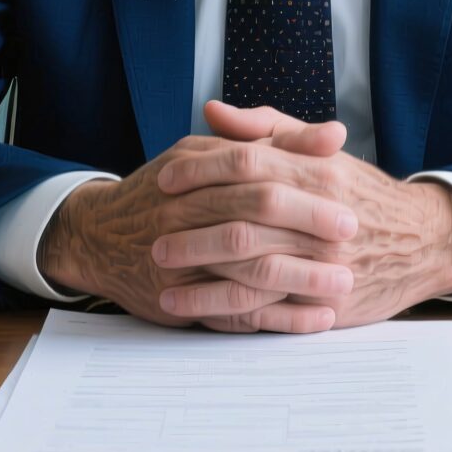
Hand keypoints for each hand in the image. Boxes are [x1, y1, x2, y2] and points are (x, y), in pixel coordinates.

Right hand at [36, 122, 359, 333]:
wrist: (99, 237)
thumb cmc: (167, 190)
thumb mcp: (208, 154)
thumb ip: (271, 141)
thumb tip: (335, 133)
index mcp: (194, 172)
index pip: (251, 169)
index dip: (297, 178)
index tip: (345, 187)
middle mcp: (182, 216)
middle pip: (250, 219)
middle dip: (304, 227)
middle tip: (351, 233)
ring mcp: (180, 263)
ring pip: (245, 272)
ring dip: (299, 280)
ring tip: (344, 284)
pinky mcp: (181, 303)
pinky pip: (236, 314)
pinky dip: (279, 319)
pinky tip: (316, 319)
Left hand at [156, 108, 451, 330]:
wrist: (422, 242)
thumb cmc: (361, 194)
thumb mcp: (320, 152)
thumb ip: (266, 128)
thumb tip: (214, 112)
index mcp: (319, 172)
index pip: (249, 164)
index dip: (201, 169)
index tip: (164, 177)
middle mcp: (322, 216)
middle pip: (244, 218)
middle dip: (192, 226)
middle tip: (151, 230)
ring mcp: (325, 263)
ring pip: (251, 268)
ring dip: (199, 273)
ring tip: (158, 272)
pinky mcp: (326, 302)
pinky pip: (265, 310)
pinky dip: (222, 310)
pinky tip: (188, 308)